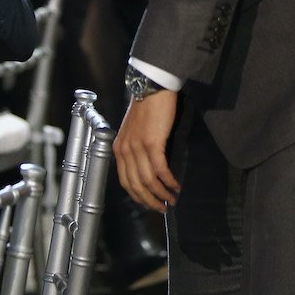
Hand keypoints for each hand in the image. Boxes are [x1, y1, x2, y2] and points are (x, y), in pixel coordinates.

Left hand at [113, 88, 180, 211]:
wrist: (153, 87)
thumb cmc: (148, 107)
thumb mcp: (134, 131)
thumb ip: (136, 149)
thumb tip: (147, 168)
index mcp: (118, 148)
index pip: (125, 181)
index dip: (138, 196)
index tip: (149, 203)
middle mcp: (124, 150)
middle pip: (135, 185)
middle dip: (150, 200)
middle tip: (163, 208)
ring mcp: (137, 147)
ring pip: (148, 180)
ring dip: (161, 193)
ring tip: (172, 199)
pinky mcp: (152, 143)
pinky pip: (160, 170)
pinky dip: (168, 181)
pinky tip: (176, 185)